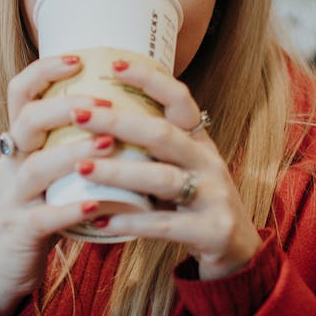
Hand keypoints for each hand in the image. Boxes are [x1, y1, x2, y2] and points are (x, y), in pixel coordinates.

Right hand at [0, 55, 115, 315]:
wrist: (1, 266)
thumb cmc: (37, 207)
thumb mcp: (45, 168)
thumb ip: (67, 140)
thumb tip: (119, 104)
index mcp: (20, 142)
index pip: (20, 93)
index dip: (44, 71)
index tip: (77, 58)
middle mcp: (11, 163)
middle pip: (27, 122)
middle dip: (63, 107)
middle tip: (103, 103)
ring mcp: (12, 197)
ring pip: (35, 167)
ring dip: (72, 152)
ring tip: (109, 144)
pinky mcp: (20, 231)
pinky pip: (44, 217)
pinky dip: (71, 208)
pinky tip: (99, 202)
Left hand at [69, 59, 261, 279]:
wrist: (237, 251)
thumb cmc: (194, 203)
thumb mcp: (180, 168)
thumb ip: (150, 148)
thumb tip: (96, 118)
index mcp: (198, 141)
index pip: (179, 99)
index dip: (150, 79)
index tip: (114, 65)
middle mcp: (208, 162)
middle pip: (162, 134)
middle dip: (118, 122)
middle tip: (78, 114)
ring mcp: (213, 195)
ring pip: (161, 178)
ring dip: (118, 172)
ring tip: (81, 168)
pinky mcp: (212, 230)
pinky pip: (164, 225)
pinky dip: (130, 221)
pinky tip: (100, 219)